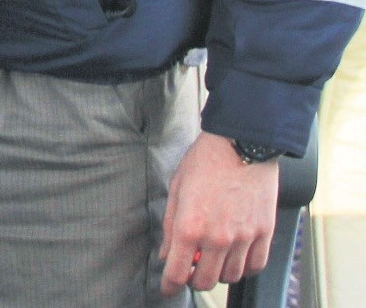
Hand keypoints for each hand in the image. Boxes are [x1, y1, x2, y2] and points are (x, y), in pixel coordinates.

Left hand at [159, 132, 278, 294]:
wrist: (242, 144)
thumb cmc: (205, 162)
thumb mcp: (176, 190)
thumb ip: (170, 226)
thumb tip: (167, 254)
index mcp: (190, 227)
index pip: (177, 273)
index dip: (169, 285)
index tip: (168, 288)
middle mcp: (217, 238)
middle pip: (205, 281)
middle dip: (194, 280)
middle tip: (191, 268)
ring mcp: (244, 238)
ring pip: (231, 276)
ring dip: (219, 272)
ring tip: (213, 257)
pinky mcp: (264, 233)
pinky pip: (255, 265)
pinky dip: (244, 267)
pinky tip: (236, 256)